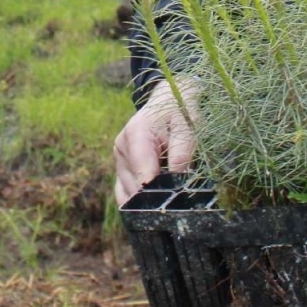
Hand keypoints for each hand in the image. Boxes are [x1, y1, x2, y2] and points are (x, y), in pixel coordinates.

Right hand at [113, 77, 197, 205]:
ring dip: (148, 202)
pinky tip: (155, 205)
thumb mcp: (188, 127)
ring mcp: (119, 161)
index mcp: (136, 135)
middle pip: (135, 188)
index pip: (144, 175)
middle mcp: (121, 149)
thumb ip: (182, 153)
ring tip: (170, 202)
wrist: (168, 99)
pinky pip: (124, 194)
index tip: (175, 205)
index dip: (159, 194)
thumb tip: (178, 183)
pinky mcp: (121, 169)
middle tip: (178, 207)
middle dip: (156, 200)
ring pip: (128, 195)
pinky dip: (138, 203)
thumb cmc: (180, 111)